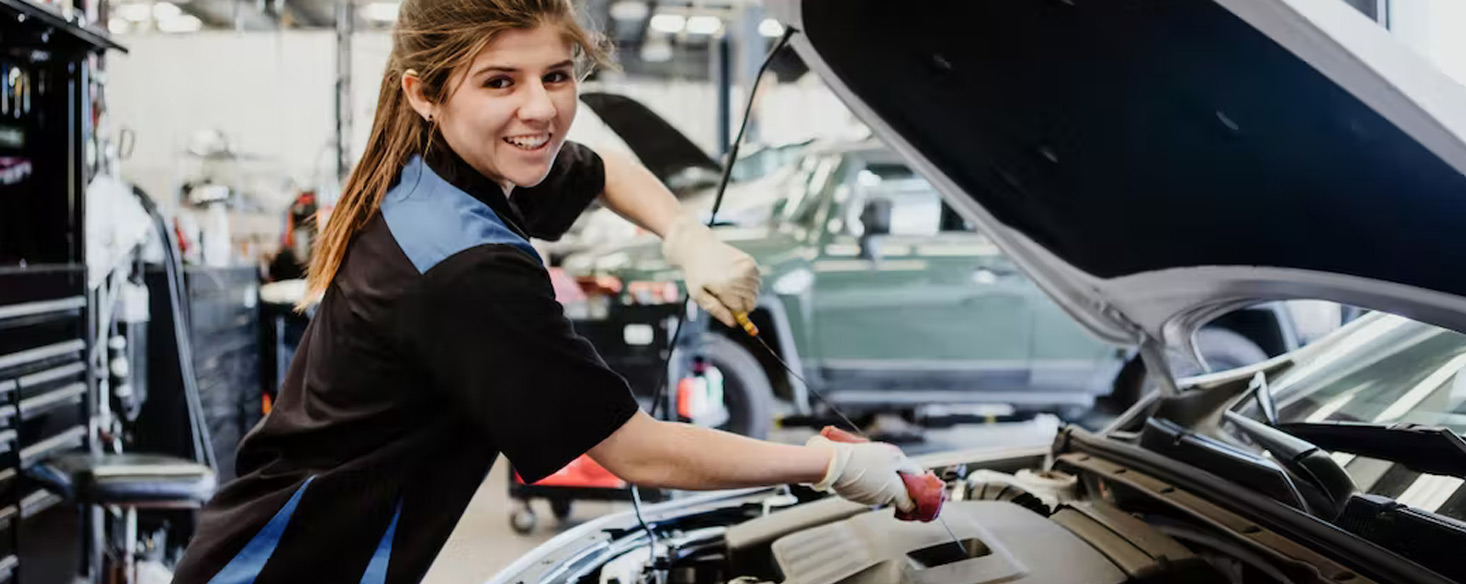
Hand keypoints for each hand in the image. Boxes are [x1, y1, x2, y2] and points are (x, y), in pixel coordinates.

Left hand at [661, 215, 759, 326]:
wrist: (698, 247)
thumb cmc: (696, 273)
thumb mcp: (698, 295)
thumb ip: (716, 310)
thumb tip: (733, 323)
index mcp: (726, 286)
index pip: (741, 309)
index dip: (735, 313)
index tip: (728, 310)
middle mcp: (739, 276)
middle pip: (751, 302)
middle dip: (741, 304)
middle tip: (726, 297)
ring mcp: (747, 267)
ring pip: (755, 293)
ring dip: (744, 294)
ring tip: (728, 286)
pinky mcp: (750, 261)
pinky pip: (756, 282)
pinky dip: (748, 284)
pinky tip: (734, 278)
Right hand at [805, 434, 922, 512]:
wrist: (834, 462)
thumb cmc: (865, 458)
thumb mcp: (894, 456)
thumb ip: (909, 467)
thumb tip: (919, 473)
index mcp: (895, 493)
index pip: (910, 505)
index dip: (914, 496)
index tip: (915, 486)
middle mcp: (881, 500)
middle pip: (894, 494)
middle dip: (895, 481)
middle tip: (892, 465)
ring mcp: (865, 499)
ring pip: (879, 490)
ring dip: (879, 479)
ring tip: (873, 462)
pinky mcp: (852, 496)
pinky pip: (864, 488)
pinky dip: (865, 480)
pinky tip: (860, 466)